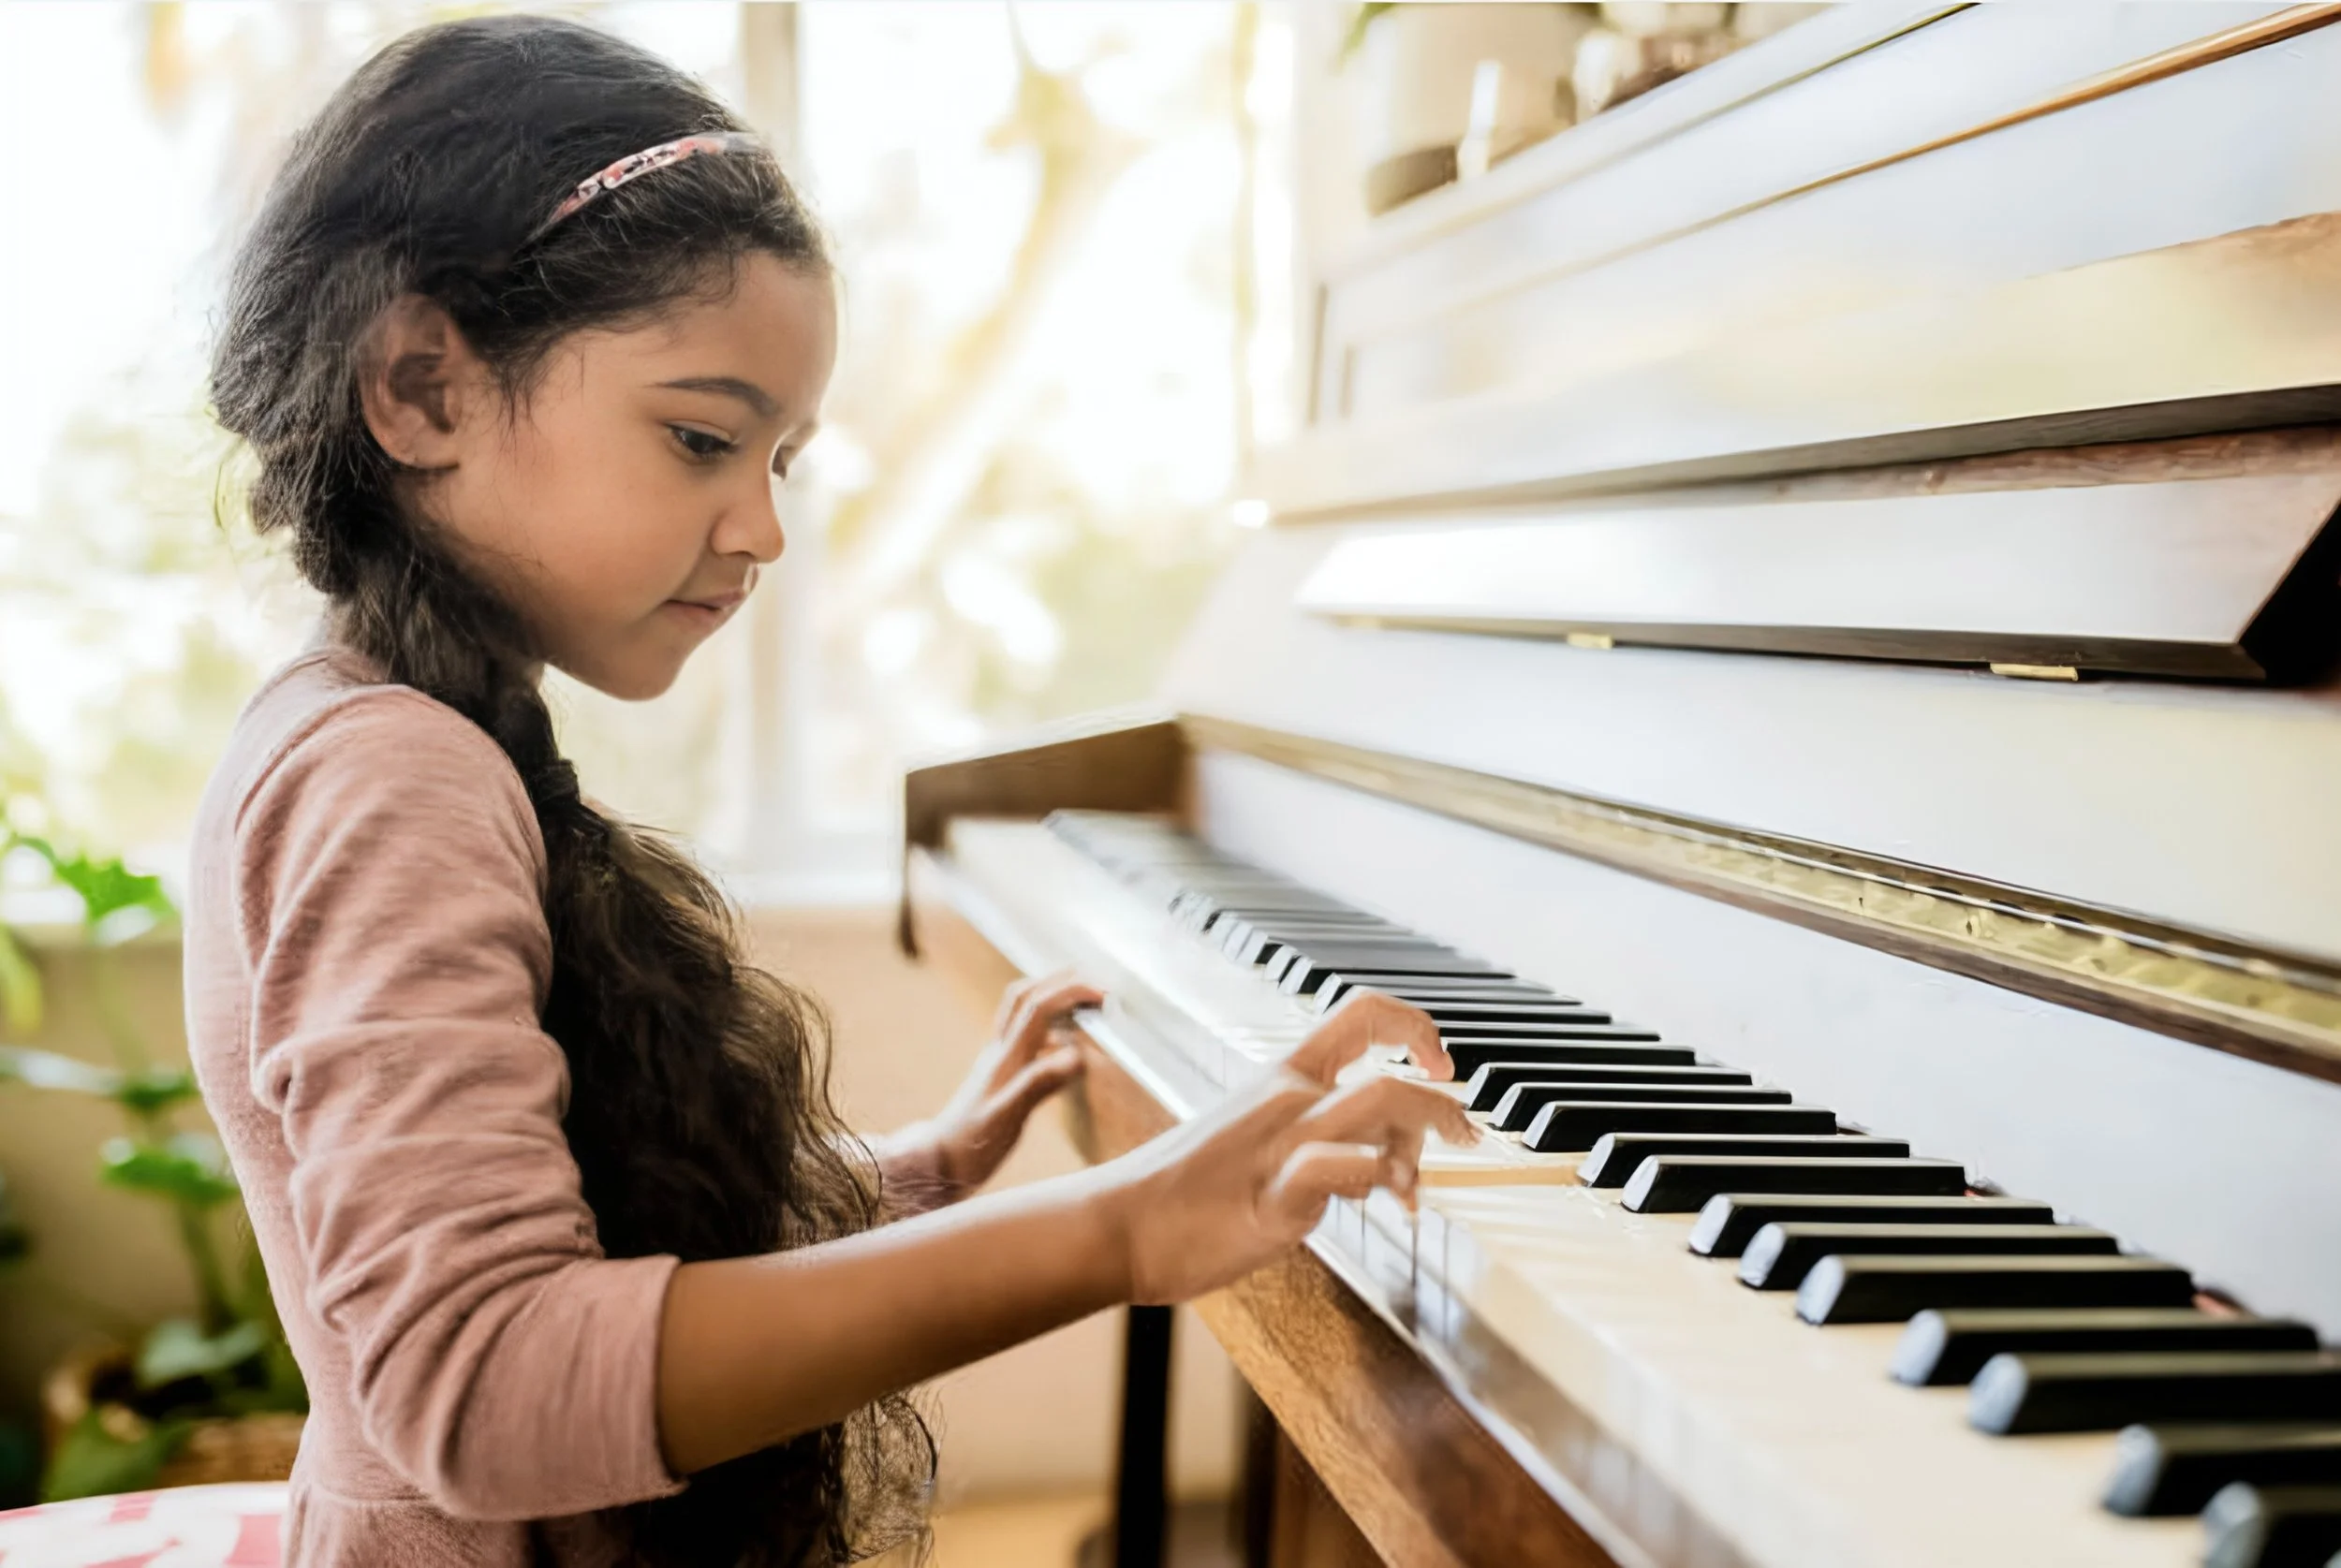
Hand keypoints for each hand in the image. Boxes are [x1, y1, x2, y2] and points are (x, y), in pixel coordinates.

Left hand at [877, 973, 1098, 1211]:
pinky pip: (1022, 1036)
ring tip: (1080, 997)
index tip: (1104, 994)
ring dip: (1049, 994)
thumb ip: (1039, 1084)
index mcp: (1006, 1057)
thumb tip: (1077, 1054)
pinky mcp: (998, 1073)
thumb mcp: (1008, 1118)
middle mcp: (1000, 1051)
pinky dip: (1045, 1026)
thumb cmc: (972, 1145)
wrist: (939, 1162)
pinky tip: (1061, 1042)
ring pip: (1019, 1011)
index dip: (1071, 992)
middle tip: (1093, 979)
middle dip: (1059, 979)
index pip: (1038, 1007)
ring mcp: (997, 1061)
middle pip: (1024, 995)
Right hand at [1099, 991, 1475, 1303]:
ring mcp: (1280, 1146)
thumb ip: (1318, 1142)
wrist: (1118, 1226)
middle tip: (1465, 1135)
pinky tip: (1385, 1204)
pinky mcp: (1272, 1198)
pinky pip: (1337, 1166)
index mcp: (1280, 1078)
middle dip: (1443, 1103)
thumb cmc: (1182, 1192)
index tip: (1439, 1063)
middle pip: (1388, 1071)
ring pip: (1377, 1105)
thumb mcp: (1253, 1143)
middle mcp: (1285, 1100)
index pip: (1361, 1014)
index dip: (1414, 1027)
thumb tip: (1380, 1164)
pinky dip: (1376, 1178)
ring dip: (1423, 1138)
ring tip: (1419, 1187)